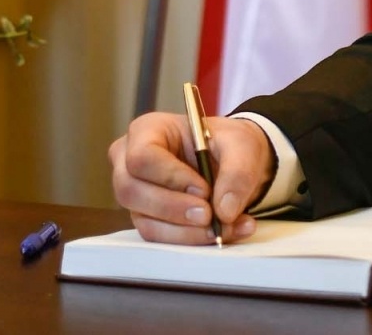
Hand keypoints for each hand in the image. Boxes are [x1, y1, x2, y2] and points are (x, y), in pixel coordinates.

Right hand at [109, 112, 276, 244]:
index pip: (142, 157)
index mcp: (146, 131)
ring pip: (146, 222)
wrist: (232, 163)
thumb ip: (237, 172)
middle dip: (174, 209)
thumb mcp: (241, 145)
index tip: (204, 189)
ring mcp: (135, 194)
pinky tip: (223, 231)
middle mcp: (129, 162)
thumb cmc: (227, 145)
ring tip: (227, 226)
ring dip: (188, 232)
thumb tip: (224, 211)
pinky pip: (160, 238)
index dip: (170, 177)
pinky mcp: (147, 219)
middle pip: (131, 192)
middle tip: (210, 215)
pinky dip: (193, 239)